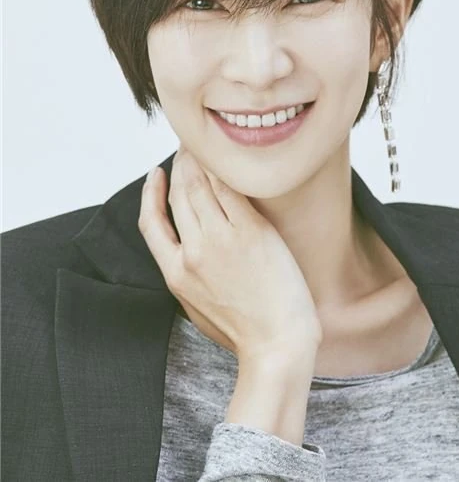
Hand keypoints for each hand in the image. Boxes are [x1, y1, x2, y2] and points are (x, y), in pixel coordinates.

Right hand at [138, 146, 322, 361]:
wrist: (277, 344)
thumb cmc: (244, 330)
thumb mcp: (197, 307)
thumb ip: (186, 274)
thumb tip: (185, 247)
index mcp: (175, 274)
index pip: (151, 222)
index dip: (150, 192)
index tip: (157, 174)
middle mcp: (193, 252)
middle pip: (179, 195)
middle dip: (180, 165)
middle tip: (187, 147)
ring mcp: (221, 240)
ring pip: (201, 186)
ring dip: (200, 161)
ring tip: (204, 147)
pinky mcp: (250, 231)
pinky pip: (230, 190)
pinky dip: (224, 171)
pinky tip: (226, 160)